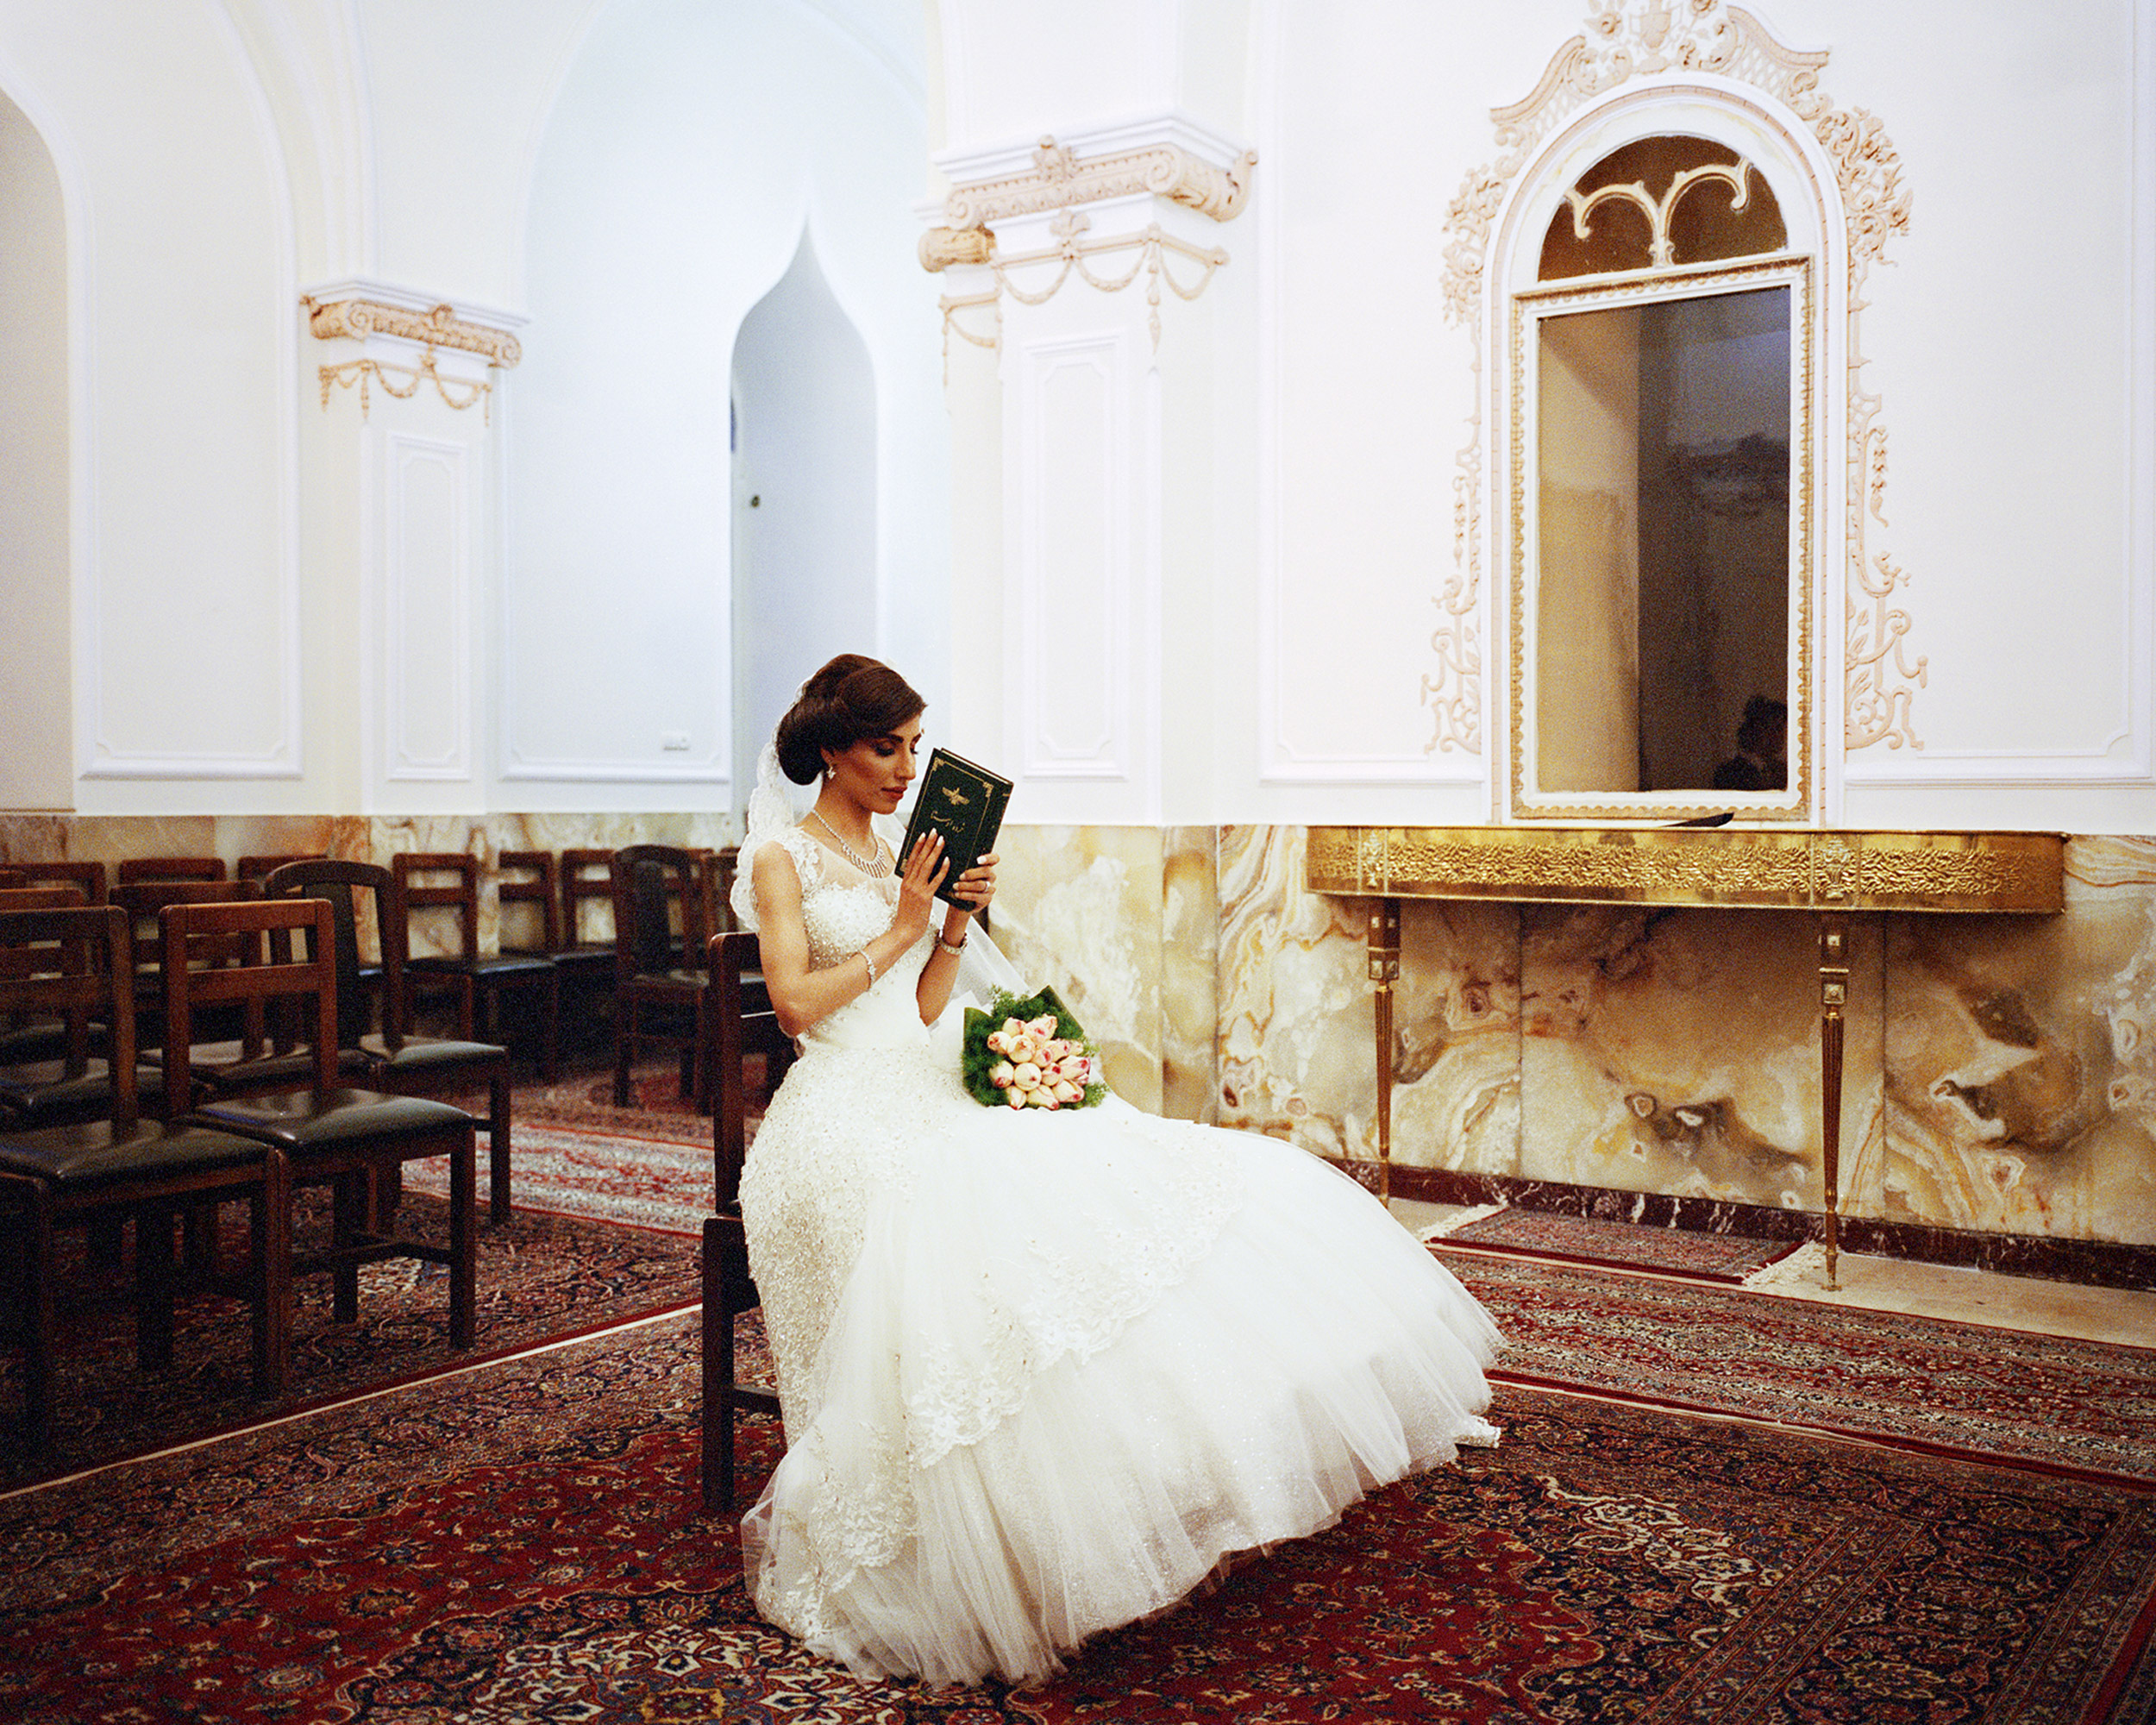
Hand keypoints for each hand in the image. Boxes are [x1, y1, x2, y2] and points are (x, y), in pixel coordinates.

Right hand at [894, 829, 948, 943]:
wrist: (904, 931)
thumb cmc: (908, 916)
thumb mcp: (908, 897)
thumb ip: (913, 885)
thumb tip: (921, 875)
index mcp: (904, 882)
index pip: (911, 859)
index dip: (917, 846)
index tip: (923, 835)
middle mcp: (909, 883)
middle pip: (919, 859)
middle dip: (928, 844)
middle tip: (935, 831)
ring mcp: (916, 889)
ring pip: (926, 866)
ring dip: (935, 851)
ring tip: (942, 840)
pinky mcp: (925, 897)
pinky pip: (935, 880)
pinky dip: (941, 869)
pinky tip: (947, 861)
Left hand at [946, 850, 996, 914]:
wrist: (958, 903)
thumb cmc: (958, 883)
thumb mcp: (959, 872)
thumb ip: (960, 865)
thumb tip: (949, 857)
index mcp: (986, 866)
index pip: (994, 858)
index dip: (988, 858)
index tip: (978, 860)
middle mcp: (991, 876)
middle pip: (987, 871)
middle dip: (972, 873)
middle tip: (960, 876)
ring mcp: (990, 888)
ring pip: (981, 884)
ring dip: (966, 885)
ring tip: (955, 886)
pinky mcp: (987, 899)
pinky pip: (978, 896)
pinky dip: (966, 895)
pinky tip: (958, 894)